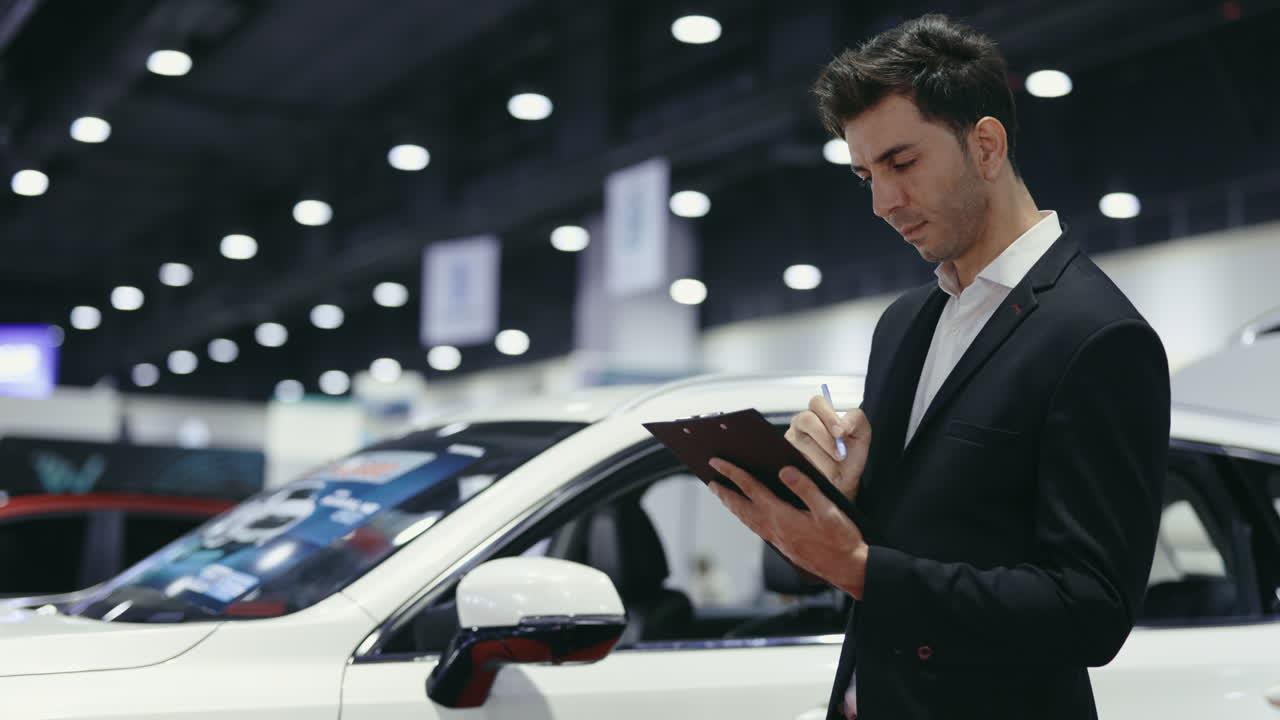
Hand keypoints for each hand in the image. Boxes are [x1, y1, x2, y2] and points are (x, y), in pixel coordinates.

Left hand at [706, 458, 868, 598]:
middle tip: (710, 480)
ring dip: (732, 505)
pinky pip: (755, 527)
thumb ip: (805, 488)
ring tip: (722, 495)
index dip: (732, 473)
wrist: (847, 569)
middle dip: (724, 492)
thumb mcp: (827, 509)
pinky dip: (745, 517)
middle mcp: (773, 528)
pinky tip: (747, 514)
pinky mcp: (783, 545)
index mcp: (781, 515)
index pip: (751, 488)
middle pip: (740, 506)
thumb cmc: (841, 540)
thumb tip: (784, 470)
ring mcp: (776, 539)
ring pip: (746, 519)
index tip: (717, 461)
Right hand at [785, 395, 871, 501]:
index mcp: (819, 412)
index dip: (829, 416)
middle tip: (840, 455)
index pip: (817, 402)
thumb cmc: (850, 456)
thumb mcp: (861, 435)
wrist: (842, 482)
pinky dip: (811, 467)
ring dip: (822, 458)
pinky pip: (793, 457)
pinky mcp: (785, 456)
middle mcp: (801, 422)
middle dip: (825, 438)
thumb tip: (842, 424)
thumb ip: (856, 420)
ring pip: (801, 441)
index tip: (840, 433)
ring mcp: (791, 438)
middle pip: (806, 420)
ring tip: (834, 471)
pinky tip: (820, 474)